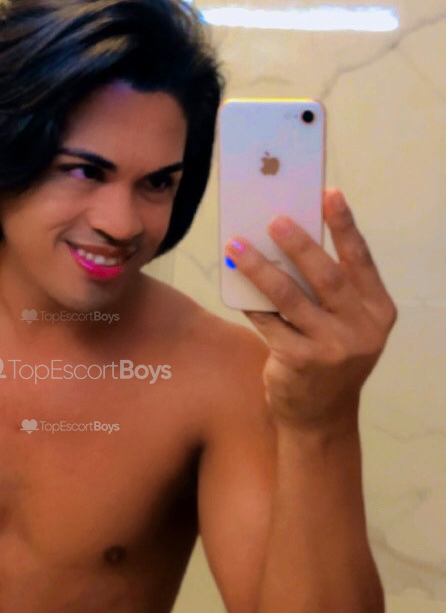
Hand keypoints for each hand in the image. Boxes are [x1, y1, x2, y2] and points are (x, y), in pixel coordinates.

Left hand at [224, 188, 396, 429]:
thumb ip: (329, 292)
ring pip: (290, 297)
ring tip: (237, 246)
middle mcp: (362, 330)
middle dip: (298, 244)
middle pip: (326, 276)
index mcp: (378, 312)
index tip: (329, 194)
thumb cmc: (329, 359)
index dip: (344, 225)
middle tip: (274, 218)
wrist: (321, 418)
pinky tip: (234, 283)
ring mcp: (332, 348)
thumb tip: (287, 242)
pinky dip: (250, 302)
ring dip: (260, 268)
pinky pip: (268, 322)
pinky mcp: (299, 362)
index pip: (361, 260)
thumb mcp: (344, 325)